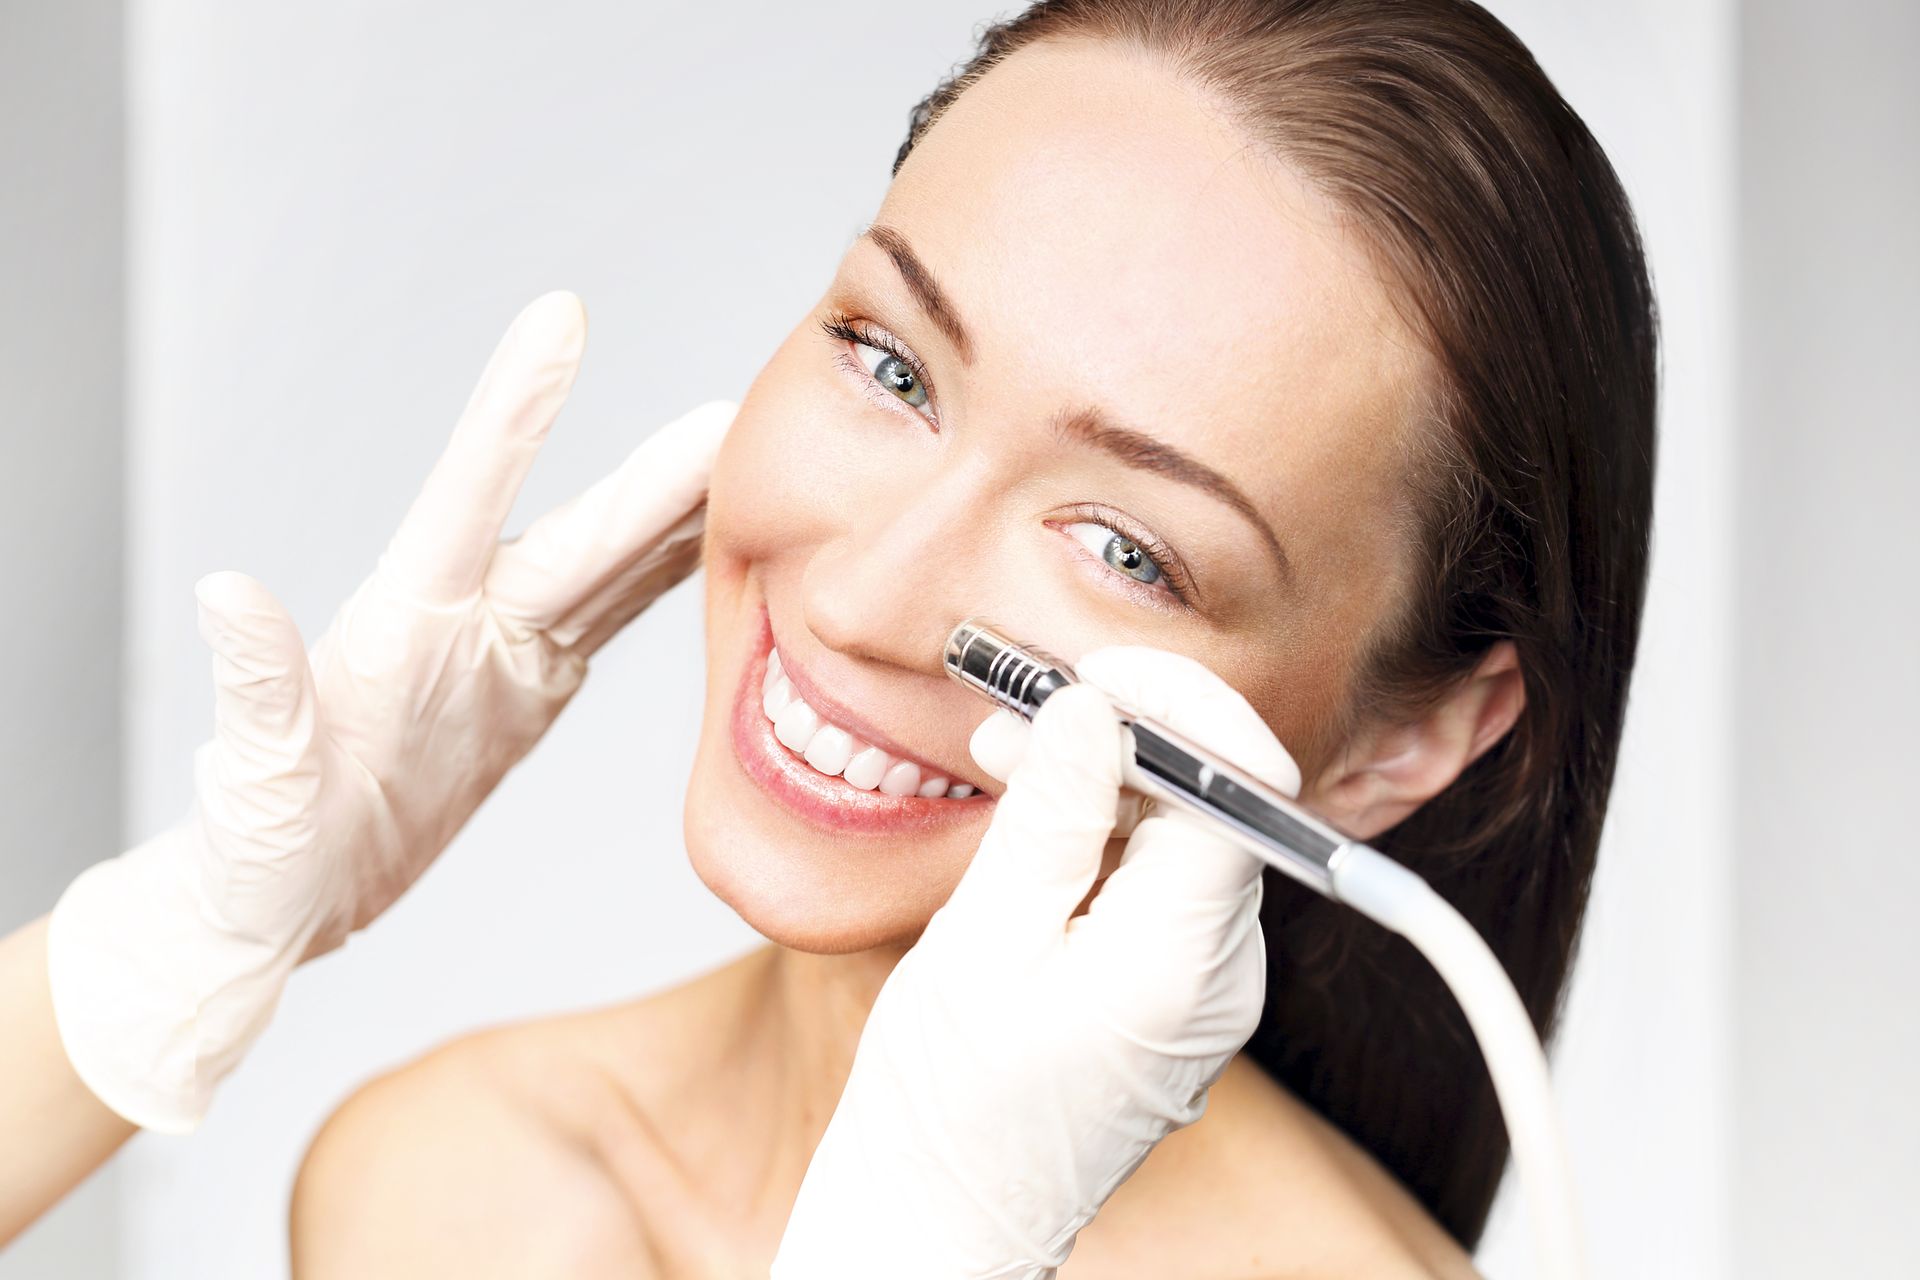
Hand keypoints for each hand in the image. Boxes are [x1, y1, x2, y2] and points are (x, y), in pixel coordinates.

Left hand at [46, 292, 736, 1132]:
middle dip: (659, 479)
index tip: (560, 317)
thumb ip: (258, 686)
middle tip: (734, 419)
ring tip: (752, 463)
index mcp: (403, 620)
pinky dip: (675, 581)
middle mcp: (467, 619)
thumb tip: (222, 593)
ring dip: (684, 518)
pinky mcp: (536, 691)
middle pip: (581, 537)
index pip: (471, 494)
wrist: (294, 894)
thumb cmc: (260, 847)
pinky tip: (721, 545)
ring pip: (616, 570)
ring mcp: (509, 653)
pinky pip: (619, 623)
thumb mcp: (253, 779)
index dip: (518, 411)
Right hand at [772, 646, 1297, 1277]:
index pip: (1237, 790)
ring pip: (1183, 837)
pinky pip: (1159, 883)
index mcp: (1186, 966)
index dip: (1177, 708)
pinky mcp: (1173, 991)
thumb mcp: (984, 943)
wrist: (944, 1216)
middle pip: (1214, 807)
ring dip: (1106, 781)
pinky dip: (1102, 834)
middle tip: (1026, 704)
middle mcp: (1222, 977)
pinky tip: (1035, 812)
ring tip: (1009, 756)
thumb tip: (1093, 710)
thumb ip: (1052, 818)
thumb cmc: (950, 1108)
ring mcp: (1205, 987)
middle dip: (1129, 735)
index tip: (1097, 670)